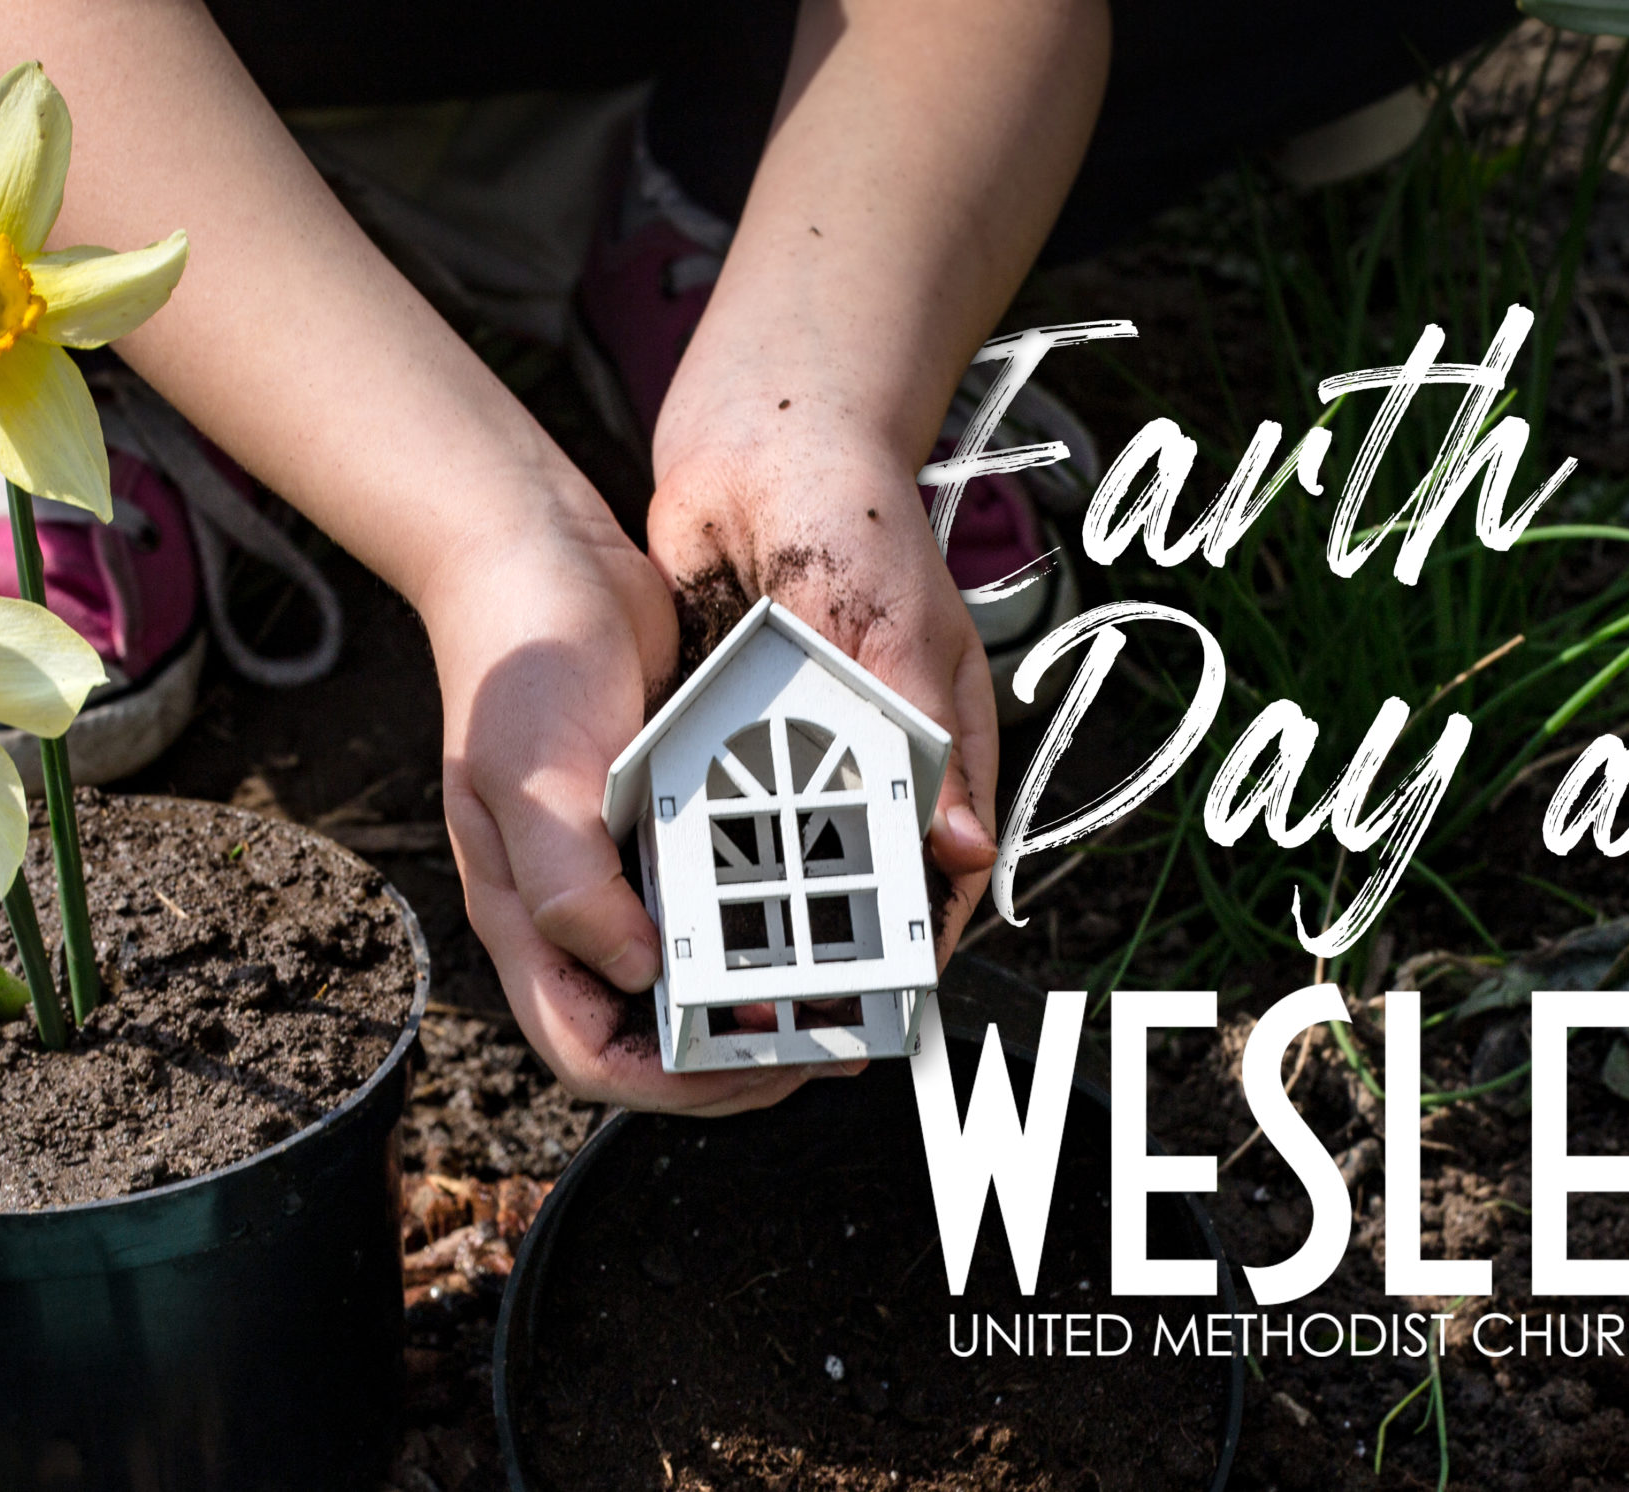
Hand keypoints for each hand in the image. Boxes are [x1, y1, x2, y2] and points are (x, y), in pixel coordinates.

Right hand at [421, 505, 832, 1114]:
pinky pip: (713, 898)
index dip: (671, 1084)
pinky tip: (816, 908)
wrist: (542, 552)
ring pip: (687, 976)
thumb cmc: (518, 658)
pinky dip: (761, 919)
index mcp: (526, 916)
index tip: (755, 1065)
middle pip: (646, 1033)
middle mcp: (572, 907)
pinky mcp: (660, 823)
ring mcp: (618, 867)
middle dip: (731, 1057)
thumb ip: (571, 886)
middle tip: (820, 1042)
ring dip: (755, 997)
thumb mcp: (534, 774)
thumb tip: (636, 972)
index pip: (588, 1051)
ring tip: (833, 993)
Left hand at [645, 426, 1001, 965]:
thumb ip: (919, 739)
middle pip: (854, 868)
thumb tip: (965, 851)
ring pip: (777, 842)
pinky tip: (663, 883)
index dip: (913, 936)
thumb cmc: (855, 511)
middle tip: (779, 997)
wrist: (759, 430)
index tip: (877, 1000)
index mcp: (934, 734)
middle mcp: (867, 746)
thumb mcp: (893, 628)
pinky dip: (696, 833)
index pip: (938, 863)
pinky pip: (712, 793)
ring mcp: (794, 735)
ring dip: (751, 894)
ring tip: (715, 963)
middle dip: (821, 934)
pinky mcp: (725, 717)